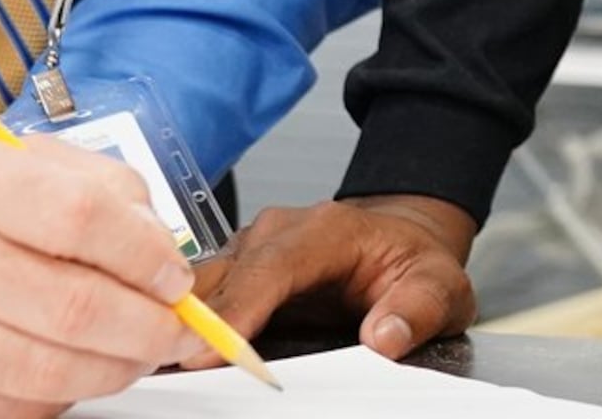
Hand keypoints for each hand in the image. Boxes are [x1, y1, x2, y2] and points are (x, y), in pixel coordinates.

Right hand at [0, 137, 200, 417]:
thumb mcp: (13, 170)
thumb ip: (101, 191)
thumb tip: (164, 252)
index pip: (81, 215)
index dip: (147, 256)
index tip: (174, 280)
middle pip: (74, 307)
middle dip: (147, 329)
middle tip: (172, 332)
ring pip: (49, 374)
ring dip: (111, 371)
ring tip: (126, 354)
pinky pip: (9, 413)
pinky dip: (52, 399)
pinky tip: (51, 370)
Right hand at [196, 196, 479, 362]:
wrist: (401, 238)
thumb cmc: (412, 259)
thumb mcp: (438, 284)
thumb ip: (417, 308)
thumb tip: (386, 336)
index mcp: (324, 231)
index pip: (269, 268)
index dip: (236, 310)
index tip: (209, 353)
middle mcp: (276, 233)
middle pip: (221, 279)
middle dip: (194, 325)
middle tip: (171, 371)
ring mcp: (250, 251)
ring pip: (200, 288)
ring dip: (181, 326)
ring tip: (163, 369)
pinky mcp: (237, 273)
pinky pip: (201, 300)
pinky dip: (187, 328)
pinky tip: (174, 356)